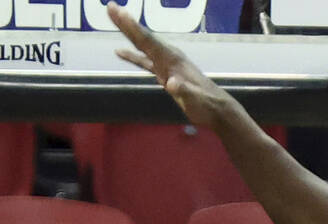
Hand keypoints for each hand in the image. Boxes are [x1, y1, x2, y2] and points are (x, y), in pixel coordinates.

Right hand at [107, 2, 232, 129]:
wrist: (216, 109)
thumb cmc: (206, 104)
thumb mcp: (194, 99)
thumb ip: (183, 90)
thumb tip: (171, 83)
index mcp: (172, 59)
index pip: (148, 41)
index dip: (133, 28)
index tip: (120, 12)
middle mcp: (168, 57)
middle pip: (143, 37)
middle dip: (126, 23)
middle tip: (110, 7)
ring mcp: (166, 64)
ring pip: (143, 45)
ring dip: (128, 33)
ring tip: (114, 19)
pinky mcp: (165, 74)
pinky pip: (144, 61)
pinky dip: (132, 56)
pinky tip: (120, 52)